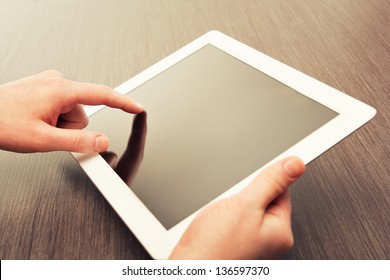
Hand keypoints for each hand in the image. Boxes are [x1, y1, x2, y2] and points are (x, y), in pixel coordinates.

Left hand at [0, 70, 142, 152]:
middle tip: (48, 133)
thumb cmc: (1, 122)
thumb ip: (77, 141)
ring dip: (61, 125)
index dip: (124, 103)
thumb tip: (102, 142)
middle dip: (71, 128)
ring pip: (72, 113)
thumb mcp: (42, 139)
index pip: (102, 95)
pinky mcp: (44, 88)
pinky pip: (62, 107)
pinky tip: (37, 120)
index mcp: (60, 90)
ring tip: (38, 127)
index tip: (138, 107)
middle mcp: (56, 81)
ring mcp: (49, 84)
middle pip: (84, 113)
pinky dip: (55, 118)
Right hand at [169, 156, 304, 258]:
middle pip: (264, 200)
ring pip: (247, 210)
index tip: (249, 186)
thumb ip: (271, 182)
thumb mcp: (246, 204)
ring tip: (222, 219)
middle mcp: (271, 241)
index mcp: (281, 232)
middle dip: (245, 197)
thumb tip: (295, 165)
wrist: (189, 267)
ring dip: (234, 207)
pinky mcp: (238, 244)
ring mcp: (254, 244)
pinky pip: (236, 221)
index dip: (262, 183)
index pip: (282, 191)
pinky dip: (226, 218)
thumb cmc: (214, 246)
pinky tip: (217, 225)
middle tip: (231, 208)